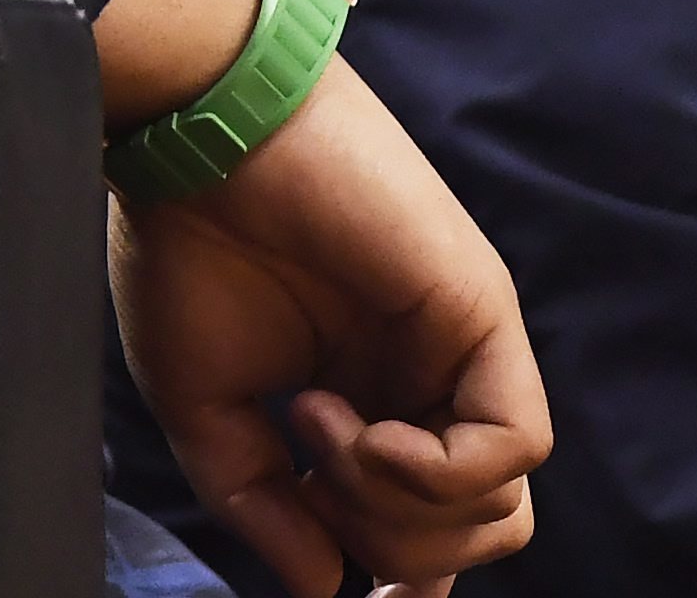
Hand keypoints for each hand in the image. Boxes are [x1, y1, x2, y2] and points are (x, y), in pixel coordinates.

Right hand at [111, 56, 550, 596]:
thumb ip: (263, 504)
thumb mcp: (203, 409)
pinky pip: (513, 447)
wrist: (192, 143)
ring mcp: (460, 351)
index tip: (330, 570)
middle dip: (385, 543)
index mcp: (367, 397)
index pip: (429, 524)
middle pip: (472, 536)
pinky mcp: (482, 318)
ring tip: (314, 424)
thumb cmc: (184, 249)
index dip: (392, 571)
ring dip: (396, 505)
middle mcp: (426, 381)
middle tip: (303, 473)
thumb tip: (326, 585)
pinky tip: (353, 425)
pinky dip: (431, 472)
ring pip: (501, 508)